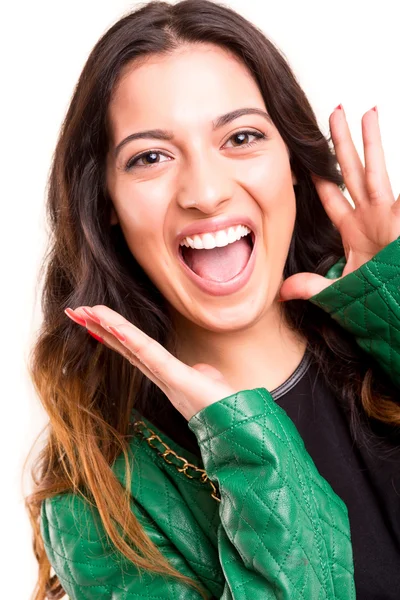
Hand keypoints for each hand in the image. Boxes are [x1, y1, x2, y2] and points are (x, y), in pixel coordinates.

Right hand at [65, 306, 235, 420]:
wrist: (241, 428)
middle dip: (99, 328)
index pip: (135, 350)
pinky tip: (114, 327)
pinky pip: (152, 356)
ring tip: (84, 312)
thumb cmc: (227, 409)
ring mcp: (168, 379)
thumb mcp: (211, 385)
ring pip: (133, 348)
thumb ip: (201, 373)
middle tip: (75, 311)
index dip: (112, 335)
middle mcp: (163, 377)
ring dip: (107, 329)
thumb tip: (200, 371)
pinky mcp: (179, 380)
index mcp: (168, 376)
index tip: (92, 319)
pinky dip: (131, 341)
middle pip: (126, 347)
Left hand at [279, 105, 399, 300]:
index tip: (306, 159)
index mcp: (355, 229)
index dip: (320, 178)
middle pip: (353, 171)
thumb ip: (312, 287)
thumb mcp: (341, 291)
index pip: (333, 196)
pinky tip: (388, 139)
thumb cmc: (379, 299)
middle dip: (343, 143)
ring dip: (371, 142)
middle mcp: (372, 216)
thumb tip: (281, 293)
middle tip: (334, 113)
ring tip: (367, 112)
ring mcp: (390, 214)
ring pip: (377, 170)